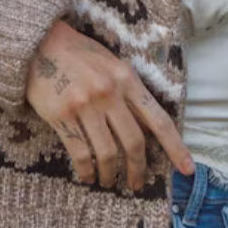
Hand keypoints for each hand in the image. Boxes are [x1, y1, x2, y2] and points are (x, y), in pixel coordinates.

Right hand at [25, 19, 195, 191]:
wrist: (40, 43)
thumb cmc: (80, 56)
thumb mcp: (113, 65)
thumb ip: (130, 93)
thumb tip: (147, 130)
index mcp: (127, 79)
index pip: (158, 119)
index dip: (175, 147)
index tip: (187, 169)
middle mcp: (109, 92)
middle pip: (134, 142)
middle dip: (137, 169)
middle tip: (136, 184)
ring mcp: (84, 104)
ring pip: (107, 152)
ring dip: (110, 174)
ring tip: (108, 182)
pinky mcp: (61, 115)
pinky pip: (80, 152)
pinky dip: (86, 170)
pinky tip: (87, 177)